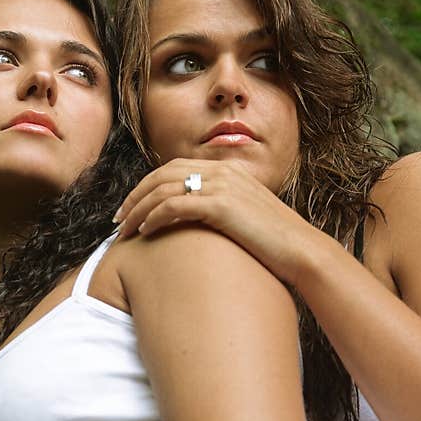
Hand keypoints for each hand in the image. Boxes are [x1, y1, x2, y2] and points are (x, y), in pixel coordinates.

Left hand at [114, 158, 330, 285]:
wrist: (302, 251)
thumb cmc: (274, 243)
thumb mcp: (245, 217)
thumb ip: (220, 210)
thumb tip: (195, 220)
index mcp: (227, 170)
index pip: (174, 169)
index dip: (147, 187)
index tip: (131, 208)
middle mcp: (222, 171)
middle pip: (162, 175)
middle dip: (135, 196)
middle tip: (118, 219)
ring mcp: (221, 186)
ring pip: (162, 190)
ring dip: (137, 210)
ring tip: (124, 229)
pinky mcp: (220, 205)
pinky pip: (173, 205)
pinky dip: (153, 217)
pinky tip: (144, 232)